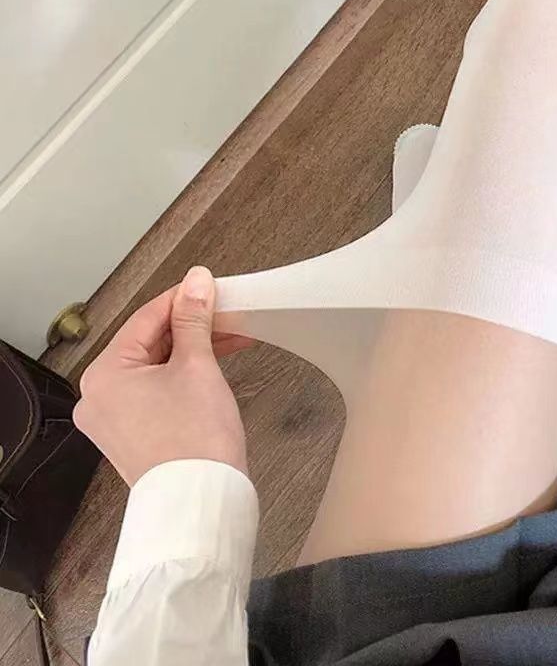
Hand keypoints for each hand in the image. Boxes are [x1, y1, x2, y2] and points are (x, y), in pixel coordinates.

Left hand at [74, 266, 252, 486]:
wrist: (202, 501)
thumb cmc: (196, 441)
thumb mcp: (198, 366)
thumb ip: (194, 319)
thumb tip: (196, 281)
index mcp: (104, 375)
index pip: (146, 319)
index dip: (183, 299)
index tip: (209, 287)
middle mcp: (100, 397)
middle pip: (149, 343)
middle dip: (192, 327)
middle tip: (226, 313)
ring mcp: (115, 419)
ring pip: (156, 366)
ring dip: (192, 350)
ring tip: (231, 337)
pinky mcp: (134, 434)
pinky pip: (157, 390)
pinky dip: (184, 376)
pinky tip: (213, 364)